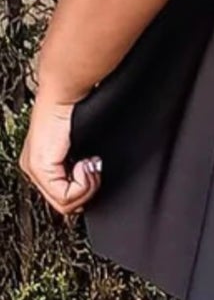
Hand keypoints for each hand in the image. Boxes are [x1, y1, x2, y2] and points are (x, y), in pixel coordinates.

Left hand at [19, 90, 101, 216]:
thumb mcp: (80, 146)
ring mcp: (34, 170)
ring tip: (91, 164)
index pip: (62, 197)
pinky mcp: (41, 167)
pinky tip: (86, 163)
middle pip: (63, 205)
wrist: (66, 93)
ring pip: (65, 205)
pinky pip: (66, 196)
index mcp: (39, 164)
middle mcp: (32, 169)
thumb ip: (81, 168)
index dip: (84, 190)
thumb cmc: (77, 110)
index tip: (94, 168)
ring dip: (87, 187)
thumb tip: (92, 180)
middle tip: (94, 168)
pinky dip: (84, 183)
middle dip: (87, 191)